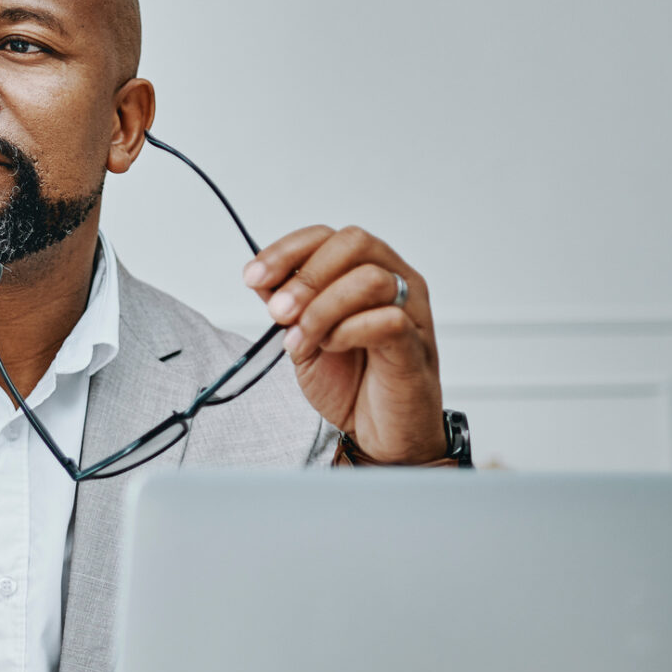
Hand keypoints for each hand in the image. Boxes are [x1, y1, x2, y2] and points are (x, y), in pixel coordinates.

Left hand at [243, 225, 445, 463]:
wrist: (382, 435)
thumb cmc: (354, 384)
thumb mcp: (305, 339)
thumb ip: (289, 307)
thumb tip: (260, 277)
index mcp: (367, 271)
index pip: (328, 236)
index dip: (286, 250)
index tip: (254, 277)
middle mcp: (396, 282)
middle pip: (353, 243)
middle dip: (305, 277)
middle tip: (279, 313)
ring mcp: (411, 311)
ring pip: (369, 279)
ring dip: (322, 309)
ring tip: (303, 342)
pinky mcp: (417, 346)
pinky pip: (387, 319)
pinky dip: (347, 331)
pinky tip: (332, 348)